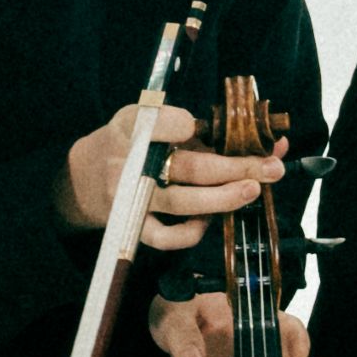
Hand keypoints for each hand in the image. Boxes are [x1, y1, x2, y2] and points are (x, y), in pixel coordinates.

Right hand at [65, 93, 280, 250]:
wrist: (85, 177)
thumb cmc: (132, 143)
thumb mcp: (149, 120)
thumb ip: (197, 126)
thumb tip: (266, 137)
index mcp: (133, 127)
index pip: (154, 122)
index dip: (177, 124)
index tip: (199, 125)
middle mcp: (130, 162)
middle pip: (187, 166)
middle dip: (235, 167)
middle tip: (272, 167)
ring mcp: (133, 197)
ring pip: (183, 202)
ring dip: (224, 198)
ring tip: (253, 190)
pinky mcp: (134, 225)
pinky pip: (168, 237)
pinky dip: (193, 231)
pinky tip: (211, 219)